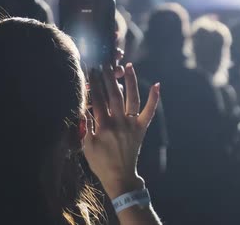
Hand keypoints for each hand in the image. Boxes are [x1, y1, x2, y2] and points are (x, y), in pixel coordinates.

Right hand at [83, 63, 159, 197]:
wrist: (120, 176)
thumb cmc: (100, 162)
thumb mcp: (86, 145)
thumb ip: (85, 125)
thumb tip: (82, 106)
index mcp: (103, 126)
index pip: (97, 100)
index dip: (93, 83)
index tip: (90, 70)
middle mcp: (119, 122)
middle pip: (113, 94)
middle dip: (108, 77)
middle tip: (104, 64)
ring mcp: (132, 124)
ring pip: (132, 98)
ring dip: (130, 81)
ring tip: (127, 66)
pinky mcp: (142, 128)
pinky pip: (150, 111)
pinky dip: (154, 98)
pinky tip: (156, 84)